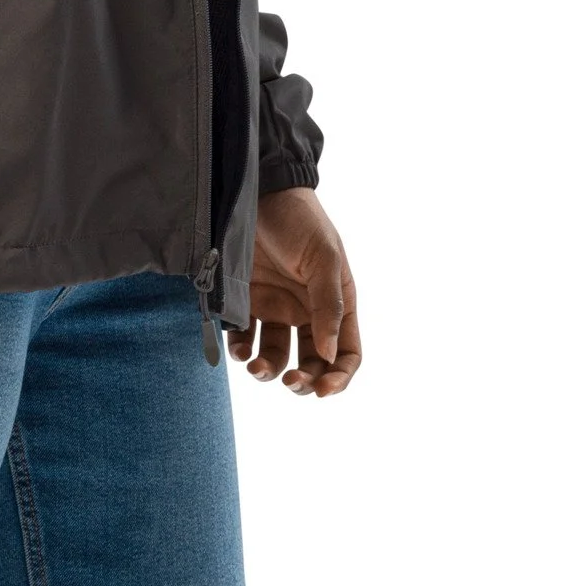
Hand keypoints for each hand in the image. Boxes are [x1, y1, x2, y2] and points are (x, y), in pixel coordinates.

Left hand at [228, 187, 361, 397]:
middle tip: (289, 384)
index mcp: (337, 303)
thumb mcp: (323, 259)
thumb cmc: (300, 221)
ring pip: (276, 356)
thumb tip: (328, 354)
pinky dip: (241, 351)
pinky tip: (239, 349)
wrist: (258, 194)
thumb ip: (328, 306)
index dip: (339, 376)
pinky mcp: (246, 305)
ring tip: (257, 366)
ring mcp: (276, 310)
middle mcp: (308, 312)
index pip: (346, 352)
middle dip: (302, 380)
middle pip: (311, 362)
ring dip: (268, 370)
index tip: (323, 391)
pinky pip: (244, 340)